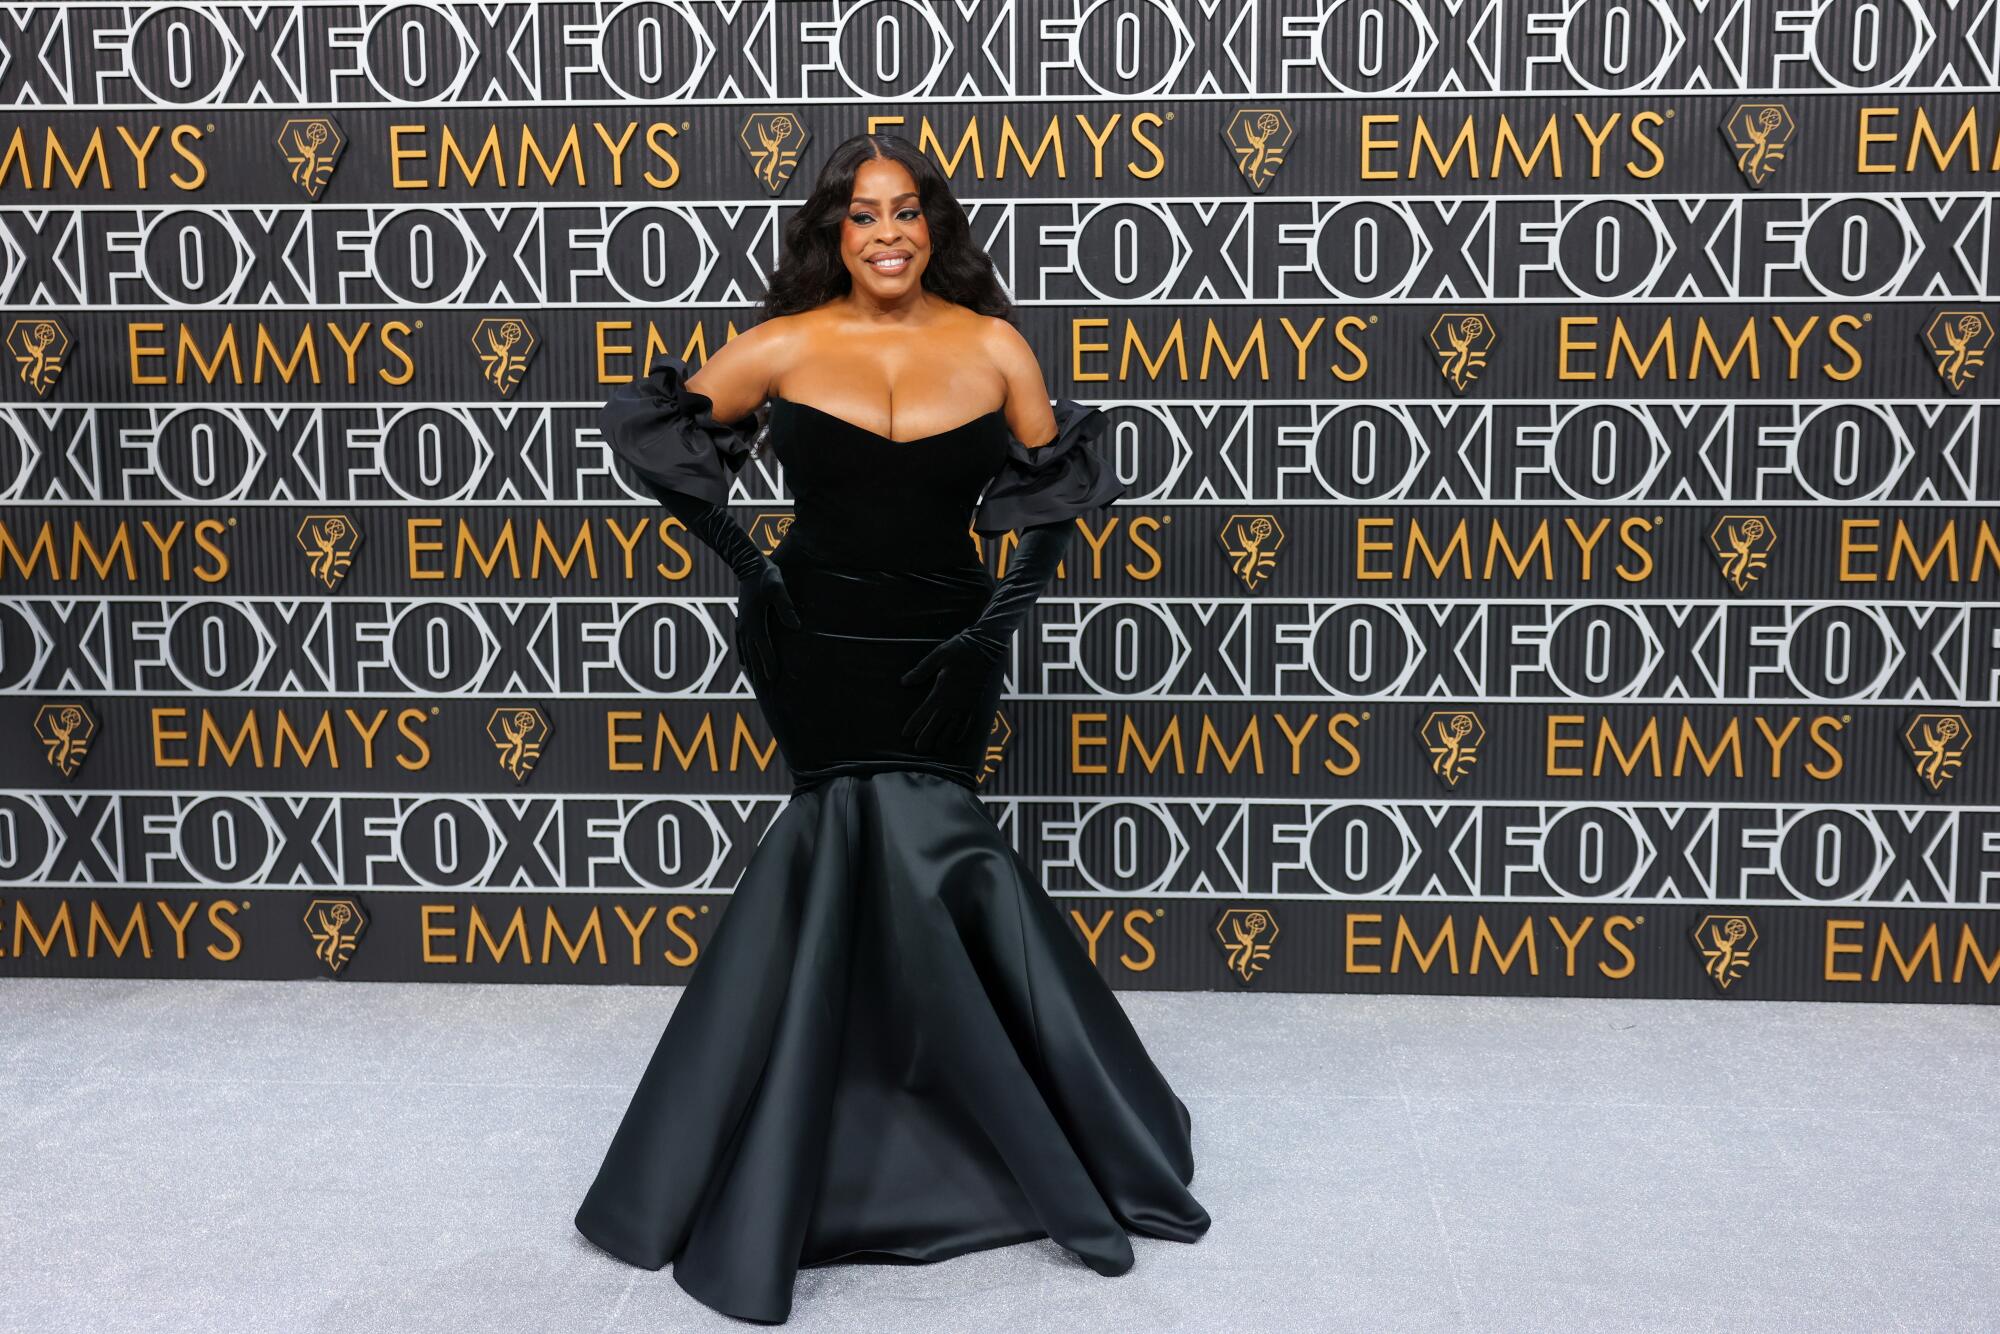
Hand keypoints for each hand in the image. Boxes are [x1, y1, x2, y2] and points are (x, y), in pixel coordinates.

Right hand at [733, 561, 800, 679]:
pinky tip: (745, 664)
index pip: (763, 648)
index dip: (768, 664)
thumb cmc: (767, 576)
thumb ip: (786, 607)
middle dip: (759, 672)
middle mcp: (746, 626)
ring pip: (745, 652)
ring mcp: (742, 624)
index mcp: (755, 621)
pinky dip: (744, 656)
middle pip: (752, 655)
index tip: (773, 679)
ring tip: (756, 683)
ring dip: (751, 668)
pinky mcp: (742, 620)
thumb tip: (796, 627)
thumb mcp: (779, 589)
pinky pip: (741, 644)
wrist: (749, 565)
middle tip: (766, 690)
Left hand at [898, 632, 1001, 753]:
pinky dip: (963, 733)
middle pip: (937, 726)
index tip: (905, 734)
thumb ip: (920, 671)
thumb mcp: (937, 656)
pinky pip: (969, 723)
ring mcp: (966, 704)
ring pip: (954, 729)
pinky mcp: (976, 703)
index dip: (914, 725)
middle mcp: (953, 702)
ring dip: (944, 740)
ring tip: (938, 749)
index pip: (924, 713)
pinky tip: (958, 740)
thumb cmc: (960, 649)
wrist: (987, 647)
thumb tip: (904, 682)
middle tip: (918, 749)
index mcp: (941, 691)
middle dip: (927, 738)